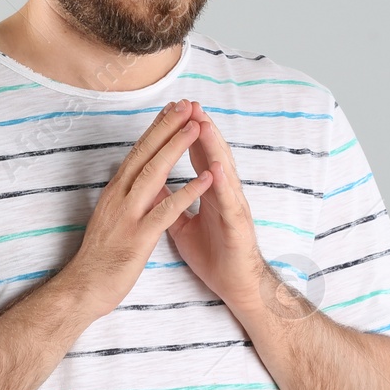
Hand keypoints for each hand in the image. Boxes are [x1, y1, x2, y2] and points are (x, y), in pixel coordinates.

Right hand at [65, 99, 214, 316]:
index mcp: (115, 191)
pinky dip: (187, 192)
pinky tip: (205, 178)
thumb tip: (133, 178)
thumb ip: (124, 196)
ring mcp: (128, 215)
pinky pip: (167, 210)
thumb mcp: (110, 217)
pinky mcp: (139, 237)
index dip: (156, 128)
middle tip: (187, 103)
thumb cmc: (99, 255)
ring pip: (155, 173)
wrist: (84, 287)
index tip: (172, 108)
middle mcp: (119, 196)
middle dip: (168, 126)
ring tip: (196, 127)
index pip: (138, 152)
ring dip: (177, 148)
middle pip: (146, 154)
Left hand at [166, 100, 267, 307]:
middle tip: (189, 103)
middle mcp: (223, 194)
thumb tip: (152, 188)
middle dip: (200, 128)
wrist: (236, 286)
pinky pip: (230, 203)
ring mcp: (233, 207)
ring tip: (203, 123)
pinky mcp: (238, 226)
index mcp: (209, 192)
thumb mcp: (183, 227)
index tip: (172, 111)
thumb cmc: (214, 255)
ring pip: (223, 171)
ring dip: (213, 147)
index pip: (195, 156)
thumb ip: (171, 205)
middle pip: (211, 155)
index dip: (184, 133)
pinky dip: (224, 184)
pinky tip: (218, 168)